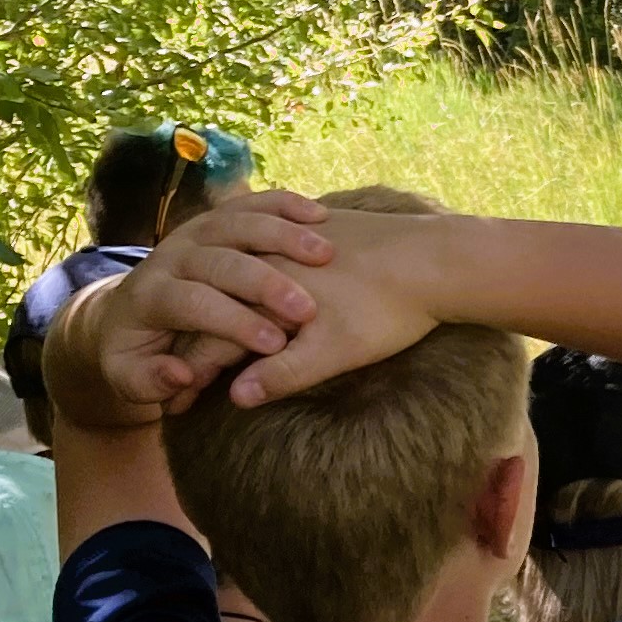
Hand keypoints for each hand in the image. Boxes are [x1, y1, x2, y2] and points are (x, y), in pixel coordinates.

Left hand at [54, 192, 334, 430]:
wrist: (121, 315)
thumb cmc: (136, 355)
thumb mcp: (129, 377)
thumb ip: (150, 382)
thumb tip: (180, 376)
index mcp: (147, 294)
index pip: (191, 302)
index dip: (231, 322)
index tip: (273, 345)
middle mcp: (172, 255)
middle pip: (221, 259)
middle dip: (264, 283)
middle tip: (306, 310)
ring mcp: (197, 231)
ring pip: (240, 221)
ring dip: (283, 234)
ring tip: (323, 253)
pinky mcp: (218, 220)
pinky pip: (255, 202)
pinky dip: (285, 203)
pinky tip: (319, 215)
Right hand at [204, 205, 458, 409]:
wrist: (437, 259)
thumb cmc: (386, 311)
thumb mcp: (334, 352)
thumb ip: (282, 373)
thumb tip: (236, 397)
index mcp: (267, 289)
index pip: (215, 331)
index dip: (197, 367)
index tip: (184, 399)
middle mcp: (269, 255)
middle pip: (220, 298)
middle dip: (203, 337)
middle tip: (190, 377)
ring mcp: (290, 234)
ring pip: (242, 264)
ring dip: (225, 297)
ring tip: (213, 328)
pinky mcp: (318, 223)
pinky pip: (273, 241)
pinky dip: (259, 264)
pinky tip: (260, 276)